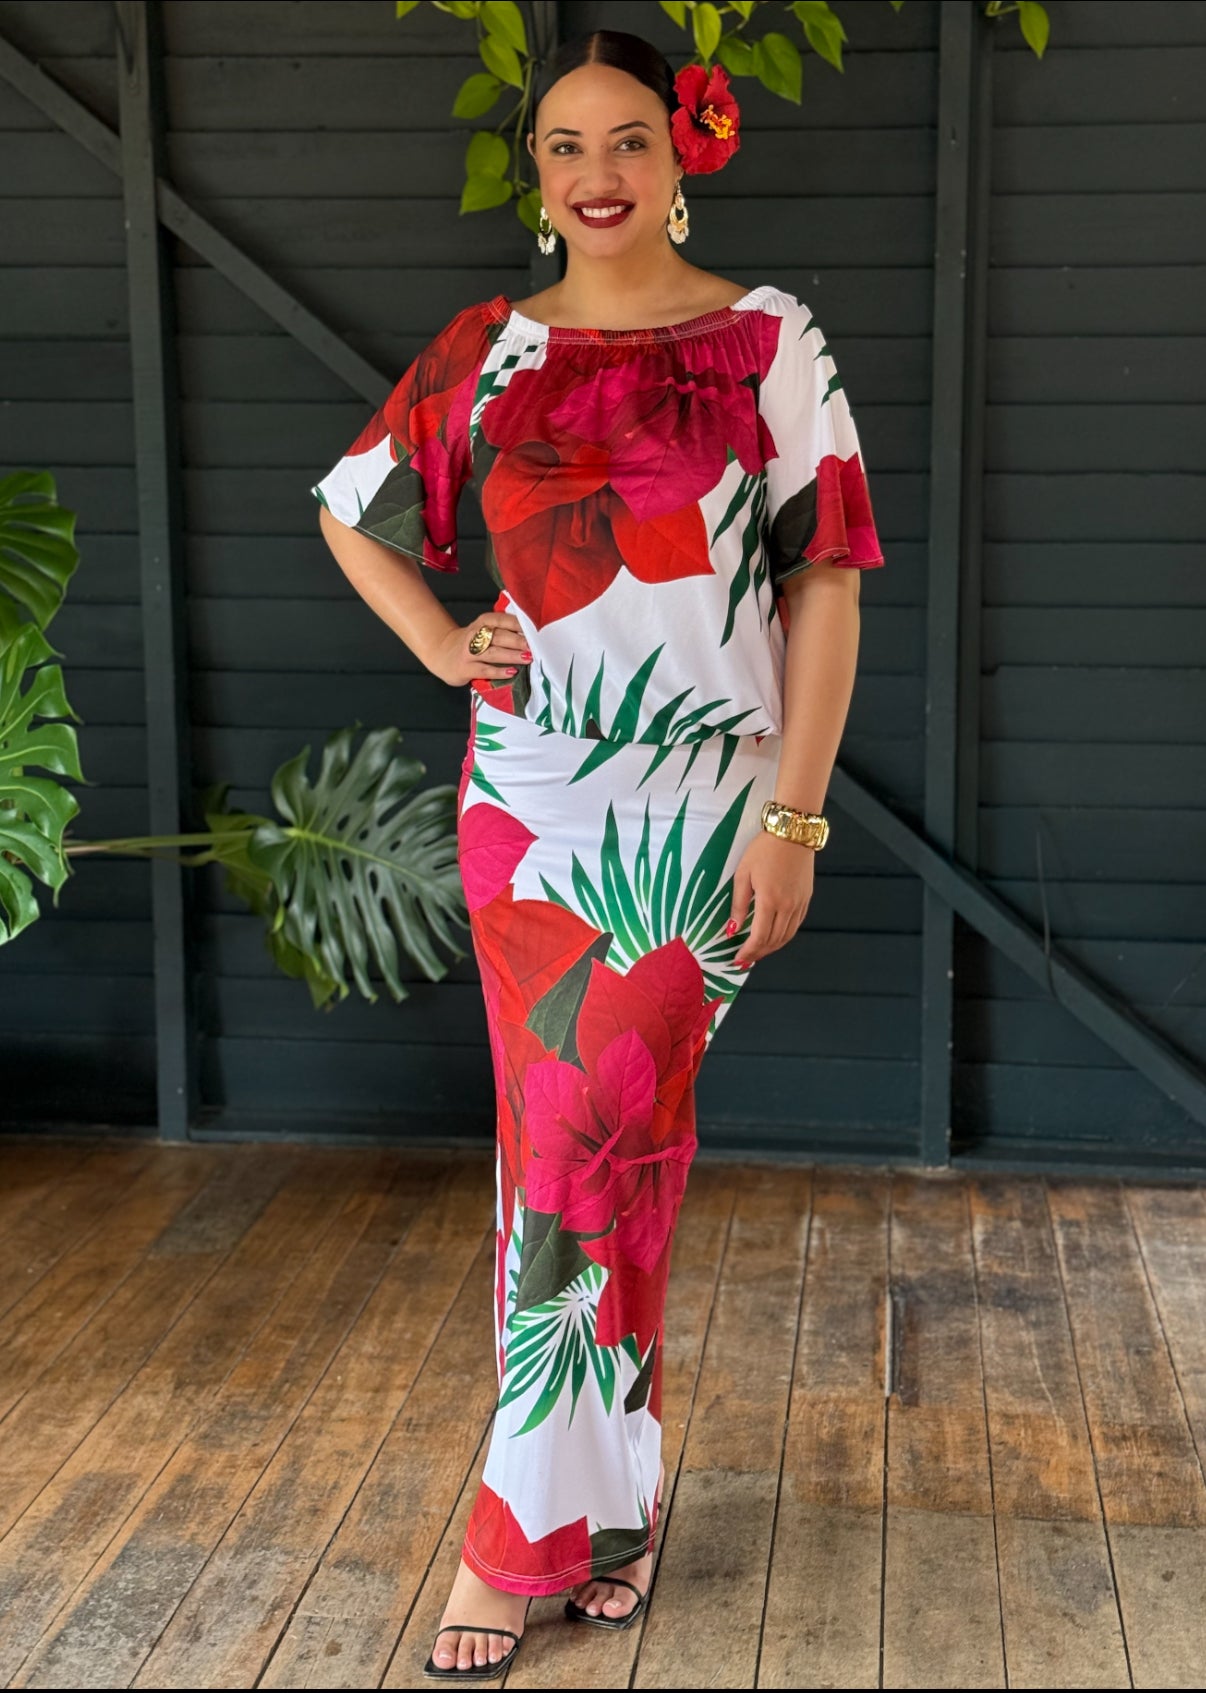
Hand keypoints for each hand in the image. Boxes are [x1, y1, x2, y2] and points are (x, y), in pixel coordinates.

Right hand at [429, 612, 529, 687]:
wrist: (442, 654)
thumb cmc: (471, 642)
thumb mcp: (483, 630)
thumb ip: (503, 629)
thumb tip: (531, 633)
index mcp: (483, 622)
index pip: (502, 620)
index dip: (518, 625)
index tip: (534, 630)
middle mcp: (475, 635)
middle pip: (499, 637)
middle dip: (518, 641)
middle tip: (534, 646)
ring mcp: (469, 653)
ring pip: (493, 653)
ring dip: (511, 655)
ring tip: (527, 658)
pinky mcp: (465, 668)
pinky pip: (484, 670)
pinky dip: (498, 671)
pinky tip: (512, 672)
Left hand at [727, 831, 815, 968]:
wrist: (792, 833)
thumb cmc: (763, 850)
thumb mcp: (743, 874)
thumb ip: (738, 904)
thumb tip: (733, 930)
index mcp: (769, 901)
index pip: (759, 937)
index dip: (748, 952)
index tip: (738, 959)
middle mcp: (787, 906)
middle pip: (774, 941)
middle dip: (759, 953)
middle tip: (746, 959)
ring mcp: (799, 903)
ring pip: (787, 936)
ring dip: (772, 948)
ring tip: (758, 952)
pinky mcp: (806, 898)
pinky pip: (796, 924)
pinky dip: (784, 936)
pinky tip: (775, 936)